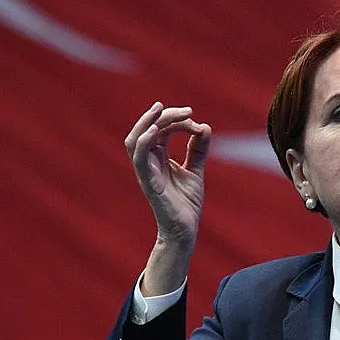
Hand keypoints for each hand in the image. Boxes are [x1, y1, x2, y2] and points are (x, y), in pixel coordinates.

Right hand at [124, 102, 211, 246]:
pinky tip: (156, 130)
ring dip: (147, 122)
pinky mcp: (148, 181)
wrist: (186, 229)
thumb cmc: (186, 203)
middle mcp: (148, 161)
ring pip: (134, 139)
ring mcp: (146, 171)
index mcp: (158, 157)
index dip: (177, 120)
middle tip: (187, 110)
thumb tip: (204, 126)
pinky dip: (144, 141)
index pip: (161, 128)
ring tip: (162, 109)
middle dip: (165, 115)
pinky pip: (138, 158)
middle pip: (147, 129)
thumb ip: (198, 149)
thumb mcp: (195, 169)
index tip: (197, 123)